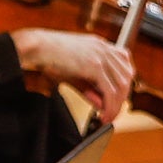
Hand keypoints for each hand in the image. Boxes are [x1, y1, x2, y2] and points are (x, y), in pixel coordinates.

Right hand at [13, 28, 132, 123]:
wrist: (36, 47)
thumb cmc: (48, 57)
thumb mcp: (73, 74)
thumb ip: (89, 89)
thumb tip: (102, 104)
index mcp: (99, 45)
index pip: (124, 63)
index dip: (124, 83)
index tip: (119, 98)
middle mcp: (103, 48)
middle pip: (126, 76)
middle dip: (122, 97)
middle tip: (114, 112)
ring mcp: (101, 55)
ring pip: (121, 86)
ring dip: (117, 105)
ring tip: (108, 117)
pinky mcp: (95, 66)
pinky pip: (110, 91)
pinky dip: (110, 107)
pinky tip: (103, 116)